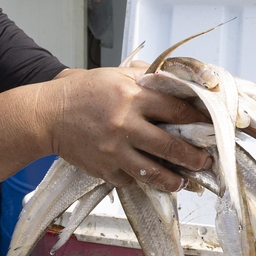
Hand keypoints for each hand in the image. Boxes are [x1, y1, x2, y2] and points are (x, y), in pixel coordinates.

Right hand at [44, 67, 211, 191]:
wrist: (47, 116)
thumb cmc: (82, 92)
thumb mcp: (114, 74)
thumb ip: (145, 76)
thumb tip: (175, 81)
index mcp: (131, 96)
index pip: (176, 109)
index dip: (197, 119)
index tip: (208, 127)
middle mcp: (125, 124)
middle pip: (171, 146)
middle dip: (194, 157)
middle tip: (205, 162)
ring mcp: (114, 150)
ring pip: (154, 172)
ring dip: (175, 180)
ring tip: (185, 181)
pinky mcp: (104, 169)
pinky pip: (131, 179)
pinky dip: (141, 179)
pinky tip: (151, 178)